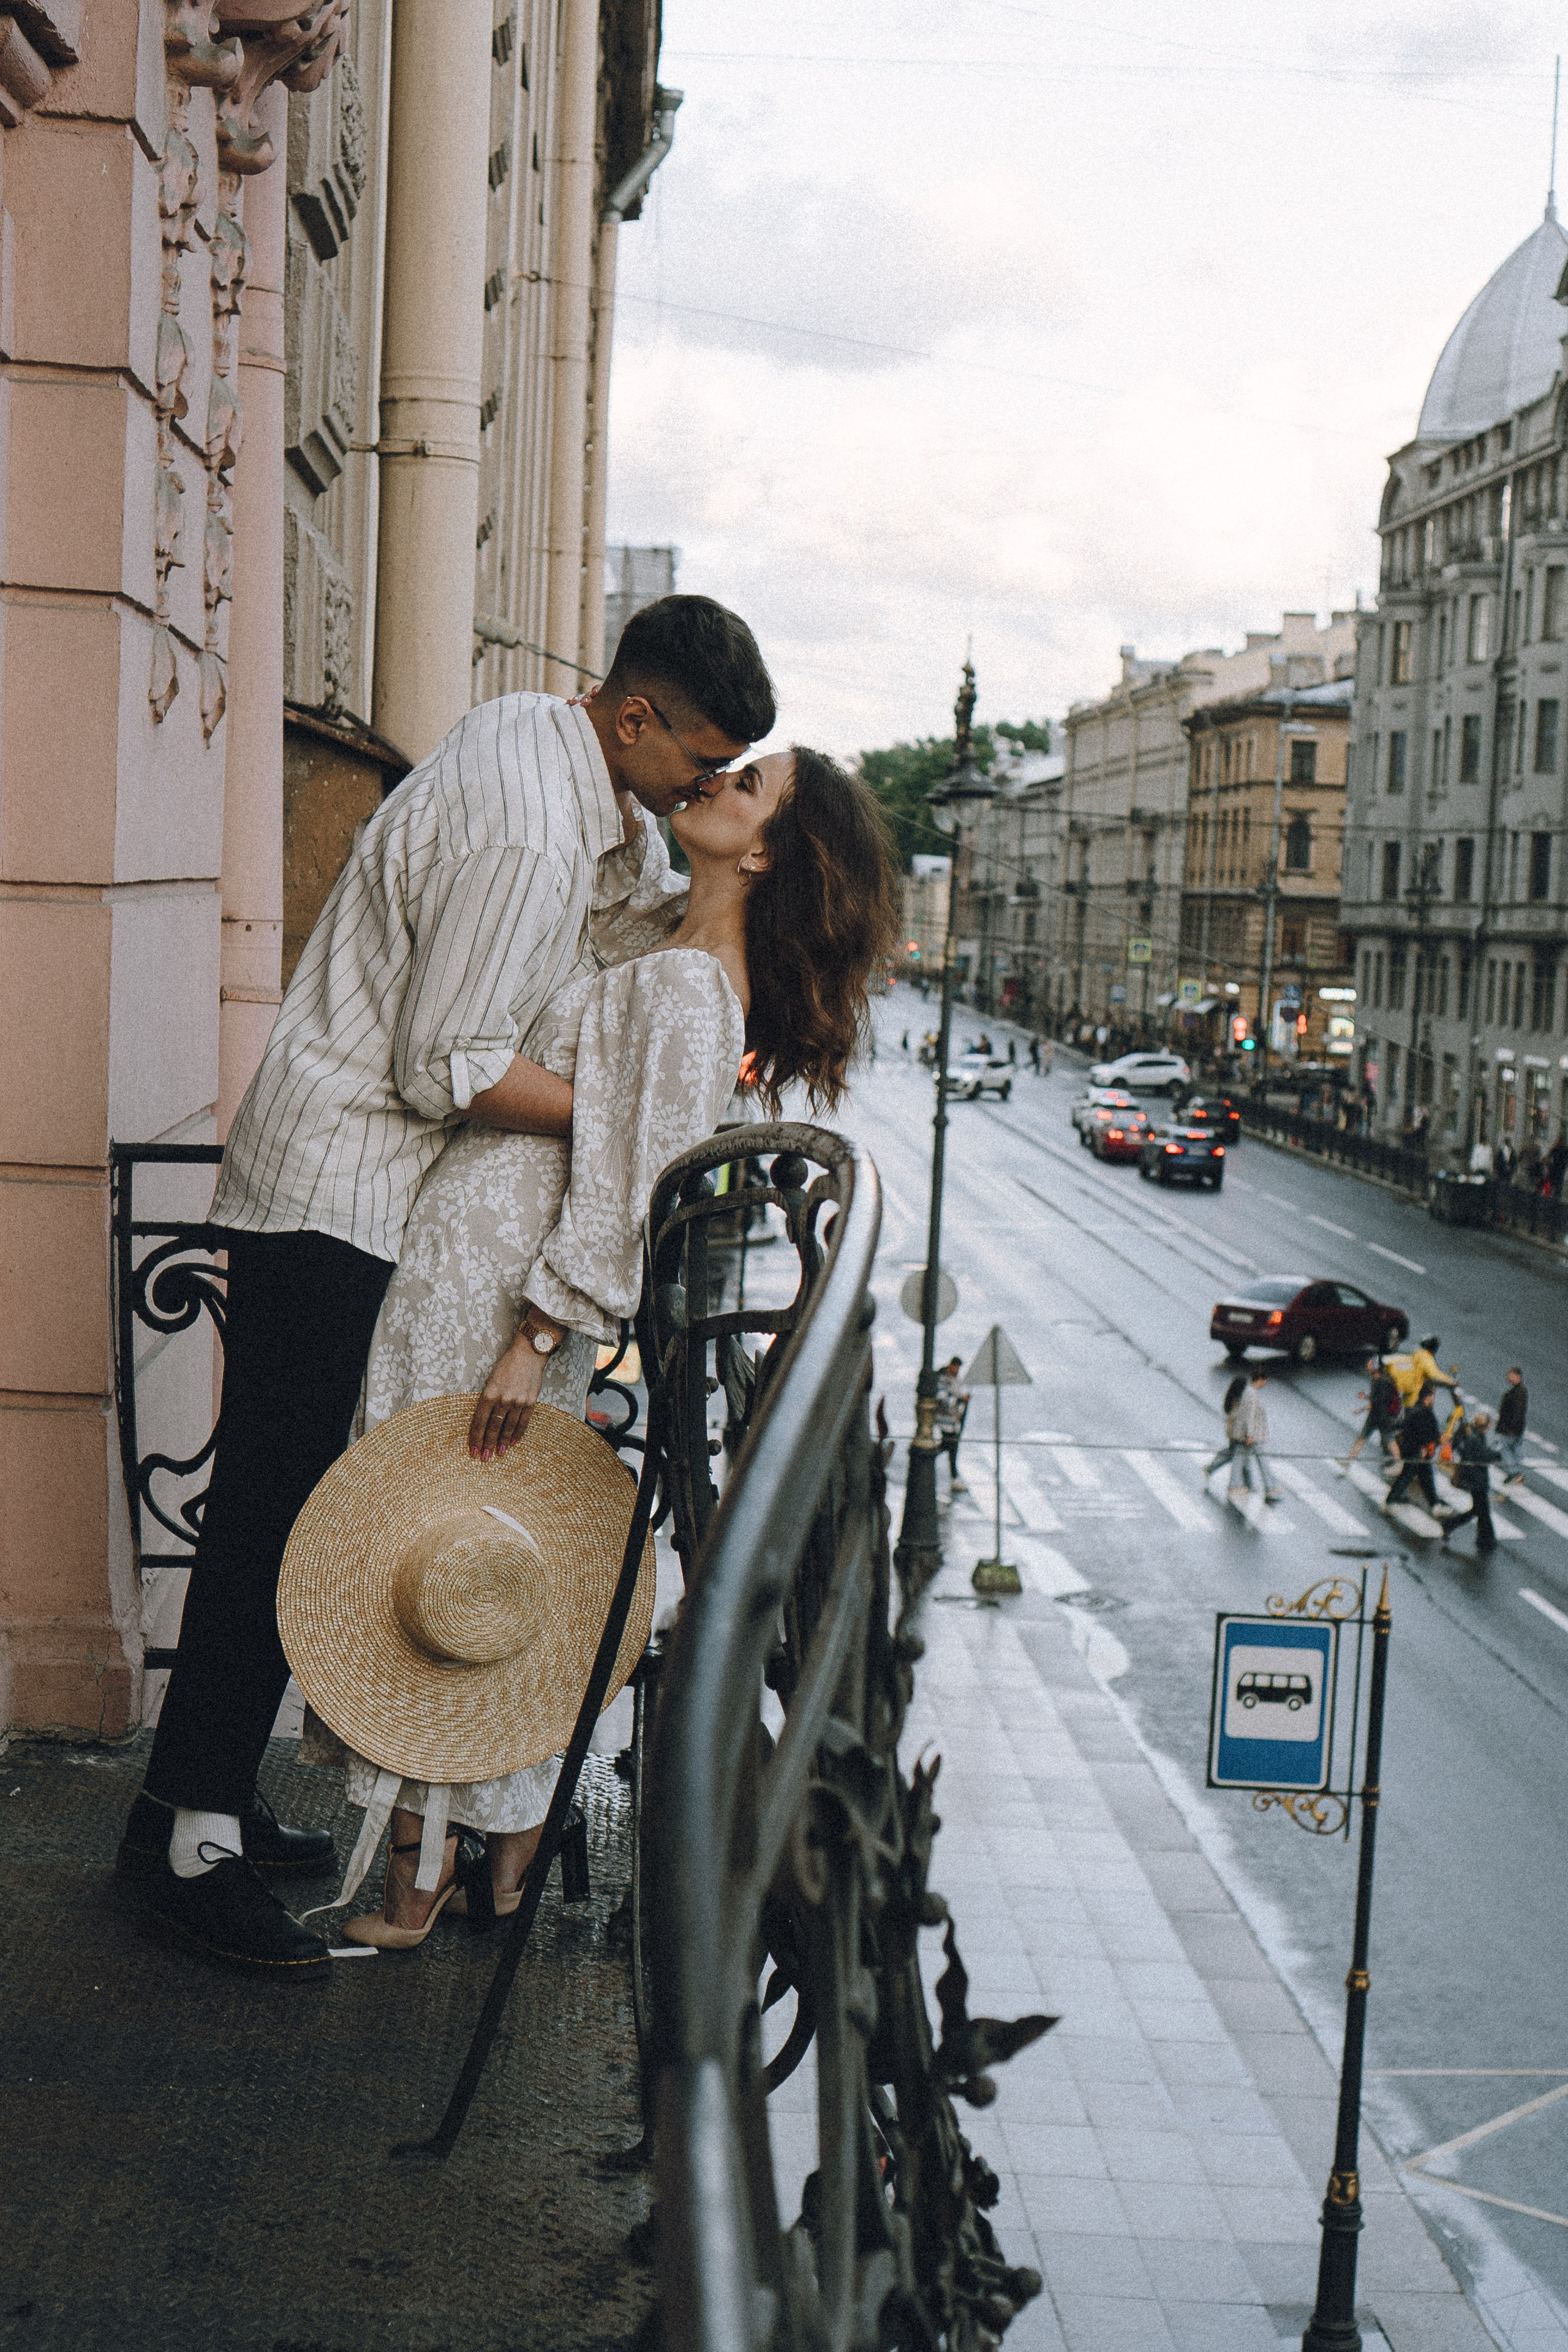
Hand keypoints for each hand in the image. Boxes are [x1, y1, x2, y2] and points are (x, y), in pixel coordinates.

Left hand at [469, 1338, 545, 1459]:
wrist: (528, 1354)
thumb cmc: (506, 1366)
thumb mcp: (490, 1380)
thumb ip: (487, 1399)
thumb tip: (483, 1420)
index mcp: (489, 1393)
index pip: (479, 1421)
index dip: (475, 1437)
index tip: (473, 1449)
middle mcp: (503, 1399)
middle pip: (493, 1427)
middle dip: (488, 1444)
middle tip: (484, 1457)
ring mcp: (518, 1401)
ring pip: (508, 1427)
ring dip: (503, 1442)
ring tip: (499, 1454)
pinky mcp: (530, 1402)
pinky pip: (523, 1422)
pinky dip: (518, 1433)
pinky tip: (513, 1443)